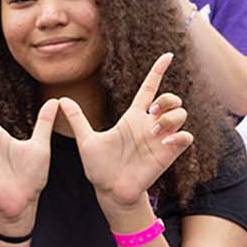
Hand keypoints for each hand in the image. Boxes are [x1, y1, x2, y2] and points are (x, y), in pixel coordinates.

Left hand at [63, 53, 193, 210]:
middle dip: (168, 98)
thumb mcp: (86, 140)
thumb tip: (60, 100)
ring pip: (181, 115)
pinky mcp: (168, 153)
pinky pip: (185, 137)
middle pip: (171, 99)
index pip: (149, 89)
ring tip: (153, 131)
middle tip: (152, 111)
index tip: (168, 55)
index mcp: (131, 118)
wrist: (109, 190)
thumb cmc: (99, 167)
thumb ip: (77, 119)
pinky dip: (179, 135)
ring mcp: (161, 138)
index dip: (158, 71)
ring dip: (171, 117)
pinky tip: (164, 141)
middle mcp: (149, 125)